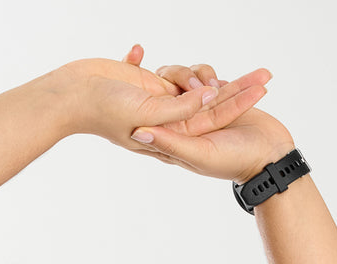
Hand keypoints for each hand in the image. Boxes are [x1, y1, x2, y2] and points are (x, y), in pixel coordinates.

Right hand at [56, 44, 270, 158]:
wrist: (71, 98)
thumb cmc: (104, 109)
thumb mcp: (148, 109)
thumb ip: (180, 106)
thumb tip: (209, 97)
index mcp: (168, 132)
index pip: (211, 116)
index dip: (239, 101)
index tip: (263, 88)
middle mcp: (164, 120)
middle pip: (208, 103)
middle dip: (236, 89)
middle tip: (265, 75)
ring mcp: (154, 102)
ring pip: (189, 88)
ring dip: (203, 76)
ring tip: (219, 69)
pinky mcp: (141, 86)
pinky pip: (162, 76)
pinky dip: (167, 67)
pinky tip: (162, 60)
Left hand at [115, 46, 292, 182]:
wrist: (269, 159)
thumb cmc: (234, 161)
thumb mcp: (199, 154)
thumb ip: (169, 143)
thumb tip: (136, 132)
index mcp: (175, 138)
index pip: (155, 110)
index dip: (149, 93)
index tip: (148, 83)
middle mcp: (187, 123)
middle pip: (174, 87)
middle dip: (184, 76)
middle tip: (200, 81)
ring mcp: (205, 109)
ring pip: (197, 78)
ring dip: (207, 74)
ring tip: (221, 82)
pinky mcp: (225, 99)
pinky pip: (218, 78)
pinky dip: (228, 74)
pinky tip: (239, 75)